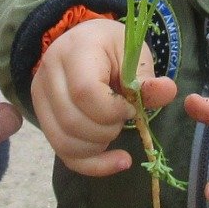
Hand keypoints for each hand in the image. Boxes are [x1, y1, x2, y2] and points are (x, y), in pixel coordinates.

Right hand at [31, 18, 176, 177]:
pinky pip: (62, 153)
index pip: (85, 93)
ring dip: (98, 147)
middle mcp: (48, 75)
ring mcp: (40, 99)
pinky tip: (117, 160)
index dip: (112, 110)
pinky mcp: (43, 119)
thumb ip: (147, 78)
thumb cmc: (111, 47)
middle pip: (72, 122)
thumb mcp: (133, 53)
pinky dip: (92, 164)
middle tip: (123, 119)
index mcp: (73, 51)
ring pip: (64, 143)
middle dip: (106, 130)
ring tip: (114, 130)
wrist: (84, 43)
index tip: (130, 107)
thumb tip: (168, 92)